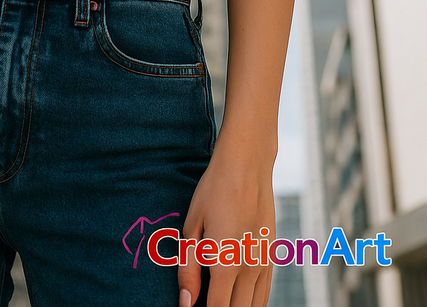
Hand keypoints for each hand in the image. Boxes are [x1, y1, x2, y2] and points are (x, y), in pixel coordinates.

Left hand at [178, 151, 275, 306]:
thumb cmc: (214, 191)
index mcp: (225, 262)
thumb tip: (186, 304)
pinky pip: (265, 293)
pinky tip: (237, 297)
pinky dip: (252, 302)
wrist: (247, 165)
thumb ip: (188, 269)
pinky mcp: (271, 256)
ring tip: (220, 298)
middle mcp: (249, 268)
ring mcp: (264, 263)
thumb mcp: (192, 226)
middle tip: (204, 302)